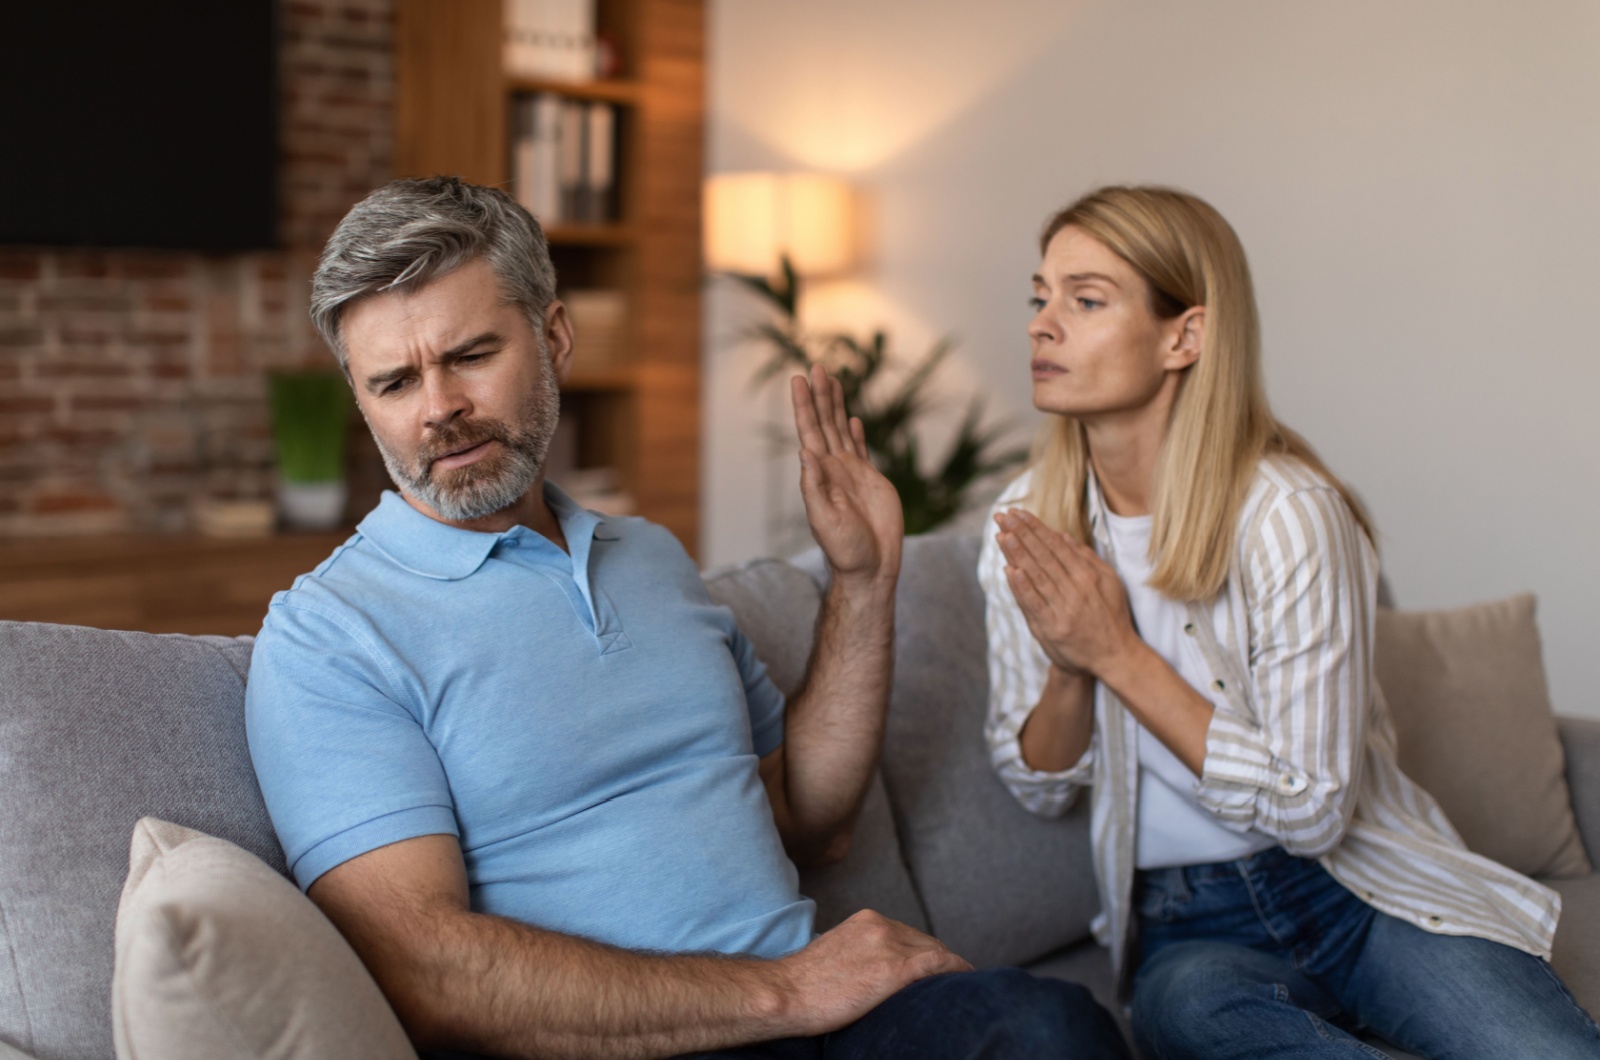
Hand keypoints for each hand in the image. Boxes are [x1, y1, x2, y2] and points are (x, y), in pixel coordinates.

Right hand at [772, 910, 971, 1036]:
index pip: (907, 934)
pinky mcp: (894, 969)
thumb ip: (859, 953)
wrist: (787, 993)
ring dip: (948, 968)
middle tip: (950, 980)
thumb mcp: (834, 954)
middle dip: (939, 961)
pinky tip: (966, 978)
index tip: (934, 969)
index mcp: (865, 920)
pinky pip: (938, 964)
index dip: (924, 953)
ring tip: (960, 984)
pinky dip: (955, 970)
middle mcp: (880, 925)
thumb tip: (873, 971)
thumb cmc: (803, 984)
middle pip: (924, 942)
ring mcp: (888, 945)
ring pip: (934, 953)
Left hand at [791, 364, 902, 586]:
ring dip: (835, 406)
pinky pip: (861, 450)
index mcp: (820, 475)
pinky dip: (856, 432)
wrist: (871, 569)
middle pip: (824, 423)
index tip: (799, 379)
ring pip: (841, 430)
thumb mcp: (825, 520)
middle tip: (815, 366)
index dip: (804, 405)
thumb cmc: (846, 551)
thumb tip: (805, 452)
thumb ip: (815, 487)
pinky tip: (853, 419)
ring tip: (831, 380)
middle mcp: (833, 469)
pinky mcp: (870, 481)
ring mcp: (851, 473)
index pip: (809, 431)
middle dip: (819, 395)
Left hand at [995, 508, 1138, 680]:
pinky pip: (1034, 603)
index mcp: (1088, 576)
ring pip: (1036, 576)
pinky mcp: (1052, 628)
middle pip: (1043, 556)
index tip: (1019, 513)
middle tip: (1003, 517)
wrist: (1115, 657)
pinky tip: (1009, 571)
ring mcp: (1063, 609)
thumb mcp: (1109, 582)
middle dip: (1022, 534)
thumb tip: (1063, 537)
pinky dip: (1021, 587)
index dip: (1036, 528)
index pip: (1056, 546)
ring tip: (1002, 535)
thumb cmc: (1111, 616)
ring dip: (1018, 554)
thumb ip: (1086, 559)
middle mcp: (1075, 589)